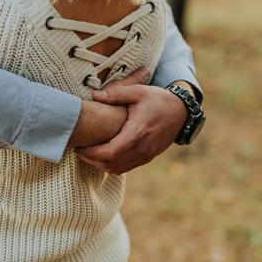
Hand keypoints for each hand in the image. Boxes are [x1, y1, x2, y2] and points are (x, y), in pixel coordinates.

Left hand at [75, 68, 189, 174]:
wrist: (181, 113)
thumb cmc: (158, 100)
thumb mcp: (138, 92)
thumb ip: (116, 93)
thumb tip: (95, 95)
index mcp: (137, 132)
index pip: (110, 152)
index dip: (91, 153)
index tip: (79, 147)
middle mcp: (142, 148)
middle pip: (111, 164)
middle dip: (92, 160)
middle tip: (79, 150)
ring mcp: (145, 155)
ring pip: (117, 169)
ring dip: (100, 164)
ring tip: (88, 153)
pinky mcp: (146, 158)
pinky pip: (125, 168)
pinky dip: (111, 165)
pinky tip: (102, 155)